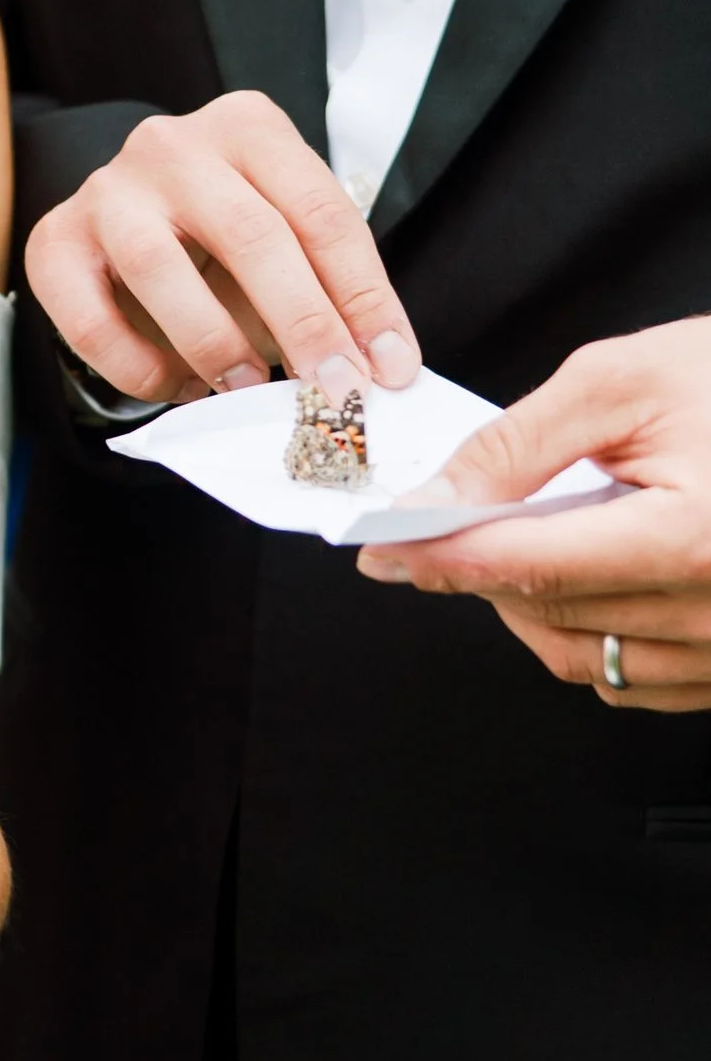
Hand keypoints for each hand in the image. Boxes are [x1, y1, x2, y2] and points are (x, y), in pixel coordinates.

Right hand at [29, 90, 420, 406]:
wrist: (125, 215)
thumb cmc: (222, 234)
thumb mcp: (284, 236)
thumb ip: (324, 287)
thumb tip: (374, 368)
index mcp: (248, 127)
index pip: (321, 212)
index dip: (363, 296)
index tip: (391, 366)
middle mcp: (173, 145)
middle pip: (250, 233)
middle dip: (303, 322)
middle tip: (335, 388)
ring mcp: (107, 188)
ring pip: (159, 266)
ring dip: (215, 342)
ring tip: (249, 387)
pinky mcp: (55, 239)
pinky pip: (90, 316)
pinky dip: (138, 366)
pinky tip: (177, 387)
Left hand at [356, 319, 710, 705]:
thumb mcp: (621, 383)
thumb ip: (515, 445)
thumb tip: (432, 504)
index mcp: (697, 539)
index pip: (533, 565)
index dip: (444, 556)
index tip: (381, 549)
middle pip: (549, 610)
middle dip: (481, 569)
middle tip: (445, 525)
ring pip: (580, 657)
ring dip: (529, 605)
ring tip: (533, 536)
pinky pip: (628, 677)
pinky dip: (585, 632)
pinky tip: (588, 574)